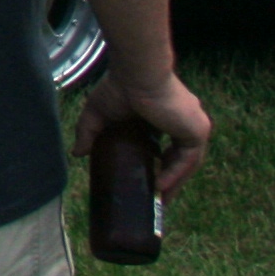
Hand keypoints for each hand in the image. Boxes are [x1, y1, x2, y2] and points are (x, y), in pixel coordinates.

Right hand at [74, 62, 211, 195]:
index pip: (169, 146)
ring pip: (187, 161)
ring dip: (174, 182)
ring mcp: (194, 125)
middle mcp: (185, 120)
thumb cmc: (119, 86)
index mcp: (168, 115)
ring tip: (159, 201)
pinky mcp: (197, 131)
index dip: (160, 165)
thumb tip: (76, 154)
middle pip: (181, 157)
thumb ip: (89, 132)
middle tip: (156, 198)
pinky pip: (189, 160)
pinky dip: (176, 175)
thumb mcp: (98, 112)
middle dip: (170, 178)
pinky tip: (160, 187)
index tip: (149, 180)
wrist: (138, 74)